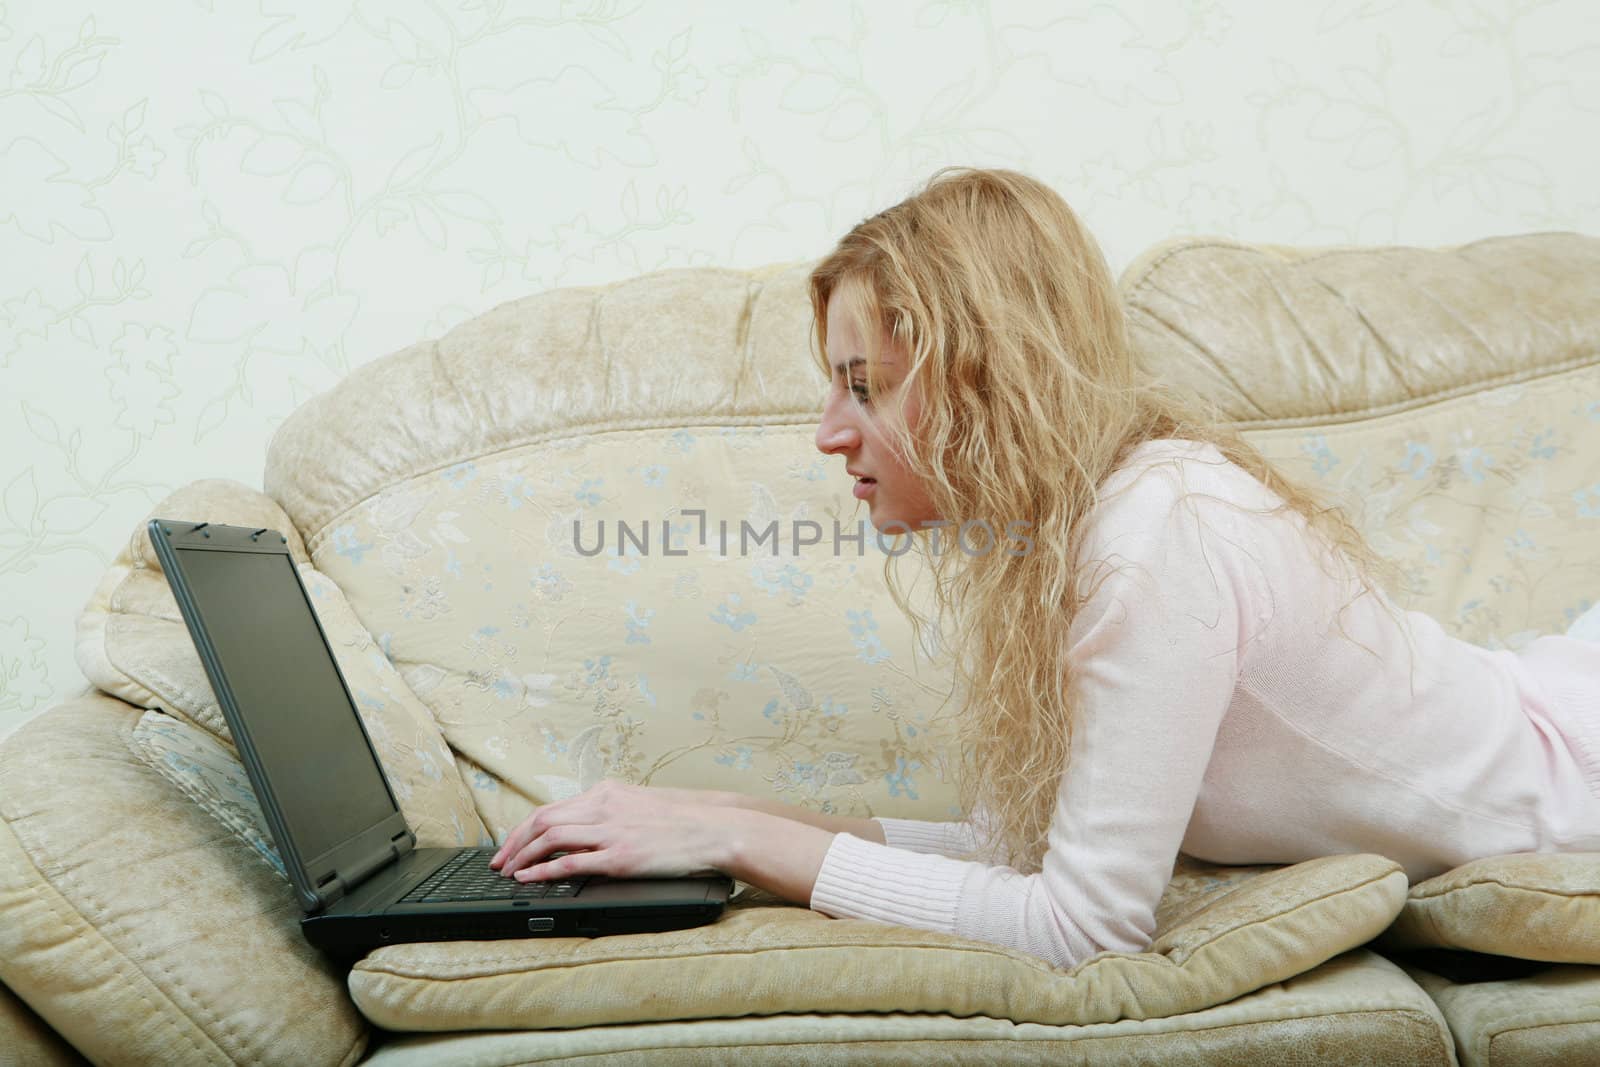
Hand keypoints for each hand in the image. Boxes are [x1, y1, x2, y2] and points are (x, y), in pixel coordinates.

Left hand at [489, 778, 740, 882]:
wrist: (713, 829)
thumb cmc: (682, 822)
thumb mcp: (639, 806)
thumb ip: (610, 813)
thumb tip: (584, 831)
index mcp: (607, 793)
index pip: (552, 807)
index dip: (524, 827)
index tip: (510, 844)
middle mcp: (603, 806)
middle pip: (542, 819)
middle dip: (513, 842)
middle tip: (499, 861)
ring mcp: (611, 831)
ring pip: (550, 838)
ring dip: (522, 856)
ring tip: (508, 873)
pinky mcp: (619, 856)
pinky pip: (570, 863)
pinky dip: (543, 871)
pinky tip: (529, 879)